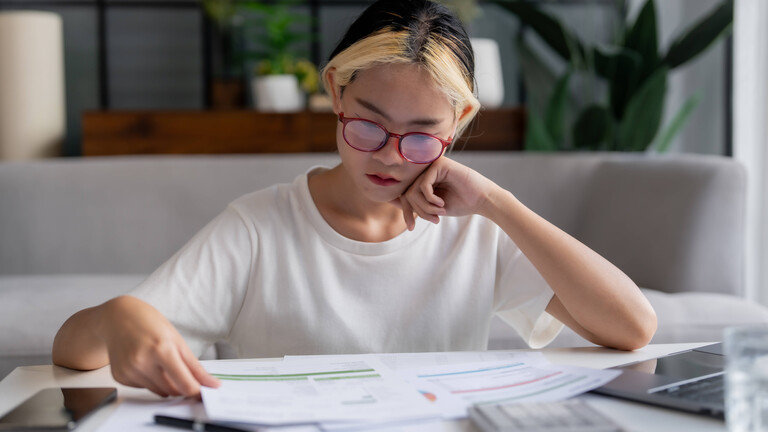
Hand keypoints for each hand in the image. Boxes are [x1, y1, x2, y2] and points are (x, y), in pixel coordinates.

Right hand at [101, 296, 219, 397]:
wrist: (117, 317)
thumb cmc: (149, 323)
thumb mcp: (177, 340)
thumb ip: (194, 366)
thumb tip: (210, 383)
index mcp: (162, 349)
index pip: (185, 384)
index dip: (197, 392)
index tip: (203, 393)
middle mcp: (143, 362)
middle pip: (172, 391)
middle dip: (181, 385)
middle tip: (180, 368)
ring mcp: (129, 371)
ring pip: (159, 392)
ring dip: (165, 383)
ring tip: (159, 361)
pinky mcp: (120, 377)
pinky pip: (144, 388)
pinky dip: (149, 380)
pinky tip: (144, 362)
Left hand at [396, 157, 497, 229]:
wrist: (481, 200)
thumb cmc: (460, 203)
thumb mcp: (433, 208)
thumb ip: (417, 204)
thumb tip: (394, 202)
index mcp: (424, 180)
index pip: (405, 195)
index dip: (406, 211)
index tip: (411, 227)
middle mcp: (426, 171)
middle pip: (407, 193)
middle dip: (418, 211)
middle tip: (434, 220)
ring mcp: (432, 166)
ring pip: (413, 190)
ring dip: (425, 207)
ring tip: (439, 212)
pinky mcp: (439, 164)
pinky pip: (423, 185)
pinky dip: (430, 199)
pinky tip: (442, 204)